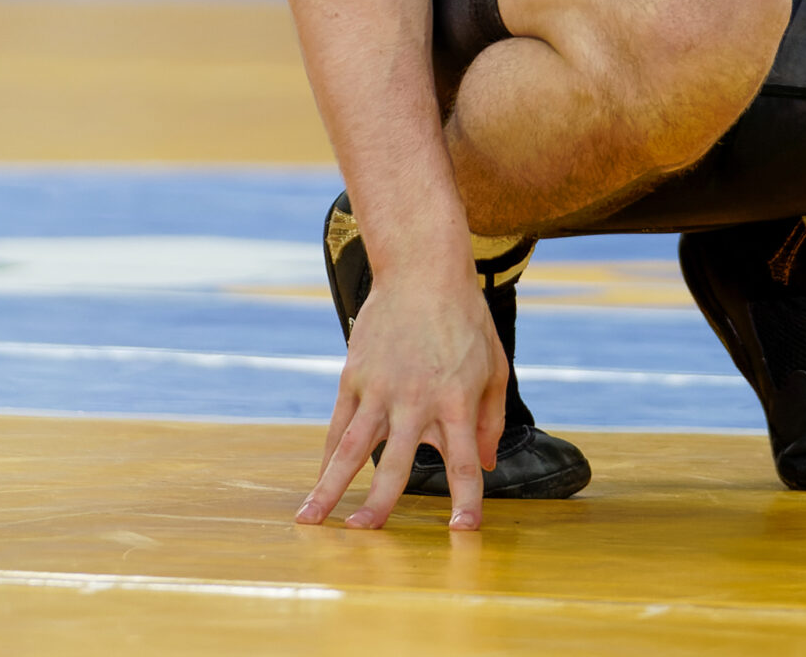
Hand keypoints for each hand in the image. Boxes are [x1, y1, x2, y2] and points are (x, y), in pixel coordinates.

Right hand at [296, 256, 504, 533]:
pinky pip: (338, 424)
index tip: (464, 532)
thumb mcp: (494, 365)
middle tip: (365, 536)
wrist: (423, 269)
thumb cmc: (465, 319)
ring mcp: (380, 387)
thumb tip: (483, 464)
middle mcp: (415, 398)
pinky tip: (318, 482)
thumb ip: (490, 419)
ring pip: (350, 448)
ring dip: (330, 487)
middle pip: (395, 464)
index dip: (466, 498)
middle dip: (381, 504)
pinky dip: (327, 456)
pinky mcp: (354, 375)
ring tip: (311, 521)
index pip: (462, 460)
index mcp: (456, 399)